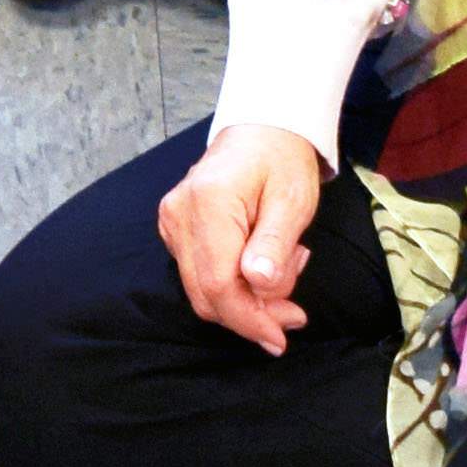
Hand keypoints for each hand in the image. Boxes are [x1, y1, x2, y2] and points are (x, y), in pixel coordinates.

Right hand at [157, 122, 324, 354]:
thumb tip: (259, 284)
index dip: (249, 319)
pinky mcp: (175, 228)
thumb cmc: (281, 159)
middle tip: (294, 309)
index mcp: (208, 202)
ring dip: (246, 298)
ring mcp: (172, 221)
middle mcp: (179, 214)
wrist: (263, 129)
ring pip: (202, 290)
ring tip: (284, 265)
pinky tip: (261, 261)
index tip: (280, 337)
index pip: (219, 283)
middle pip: (206, 294)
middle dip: (252, 313)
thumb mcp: (293, 199)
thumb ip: (275, 244)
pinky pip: (201, 275)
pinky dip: (233, 283)